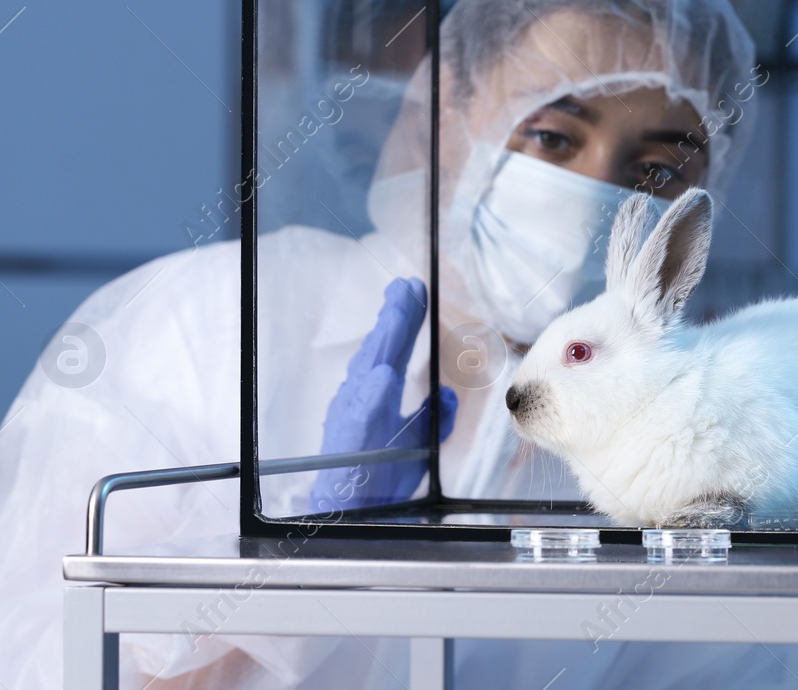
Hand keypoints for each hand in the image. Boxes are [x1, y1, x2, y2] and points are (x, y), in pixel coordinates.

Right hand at [310, 278, 456, 511]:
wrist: (352, 511)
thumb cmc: (381, 474)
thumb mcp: (416, 440)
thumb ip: (432, 415)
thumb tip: (449, 394)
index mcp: (375, 392)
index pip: (393, 347)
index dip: (403, 317)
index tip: (414, 287)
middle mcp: (360, 396)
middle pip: (380, 349)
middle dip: (395, 316)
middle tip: (408, 285)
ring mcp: (352, 416)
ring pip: (368, 371)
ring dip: (384, 341)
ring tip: (398, 312)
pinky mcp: (349, 441)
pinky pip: (362, 416)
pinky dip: (371, 397)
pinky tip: (383, 378)